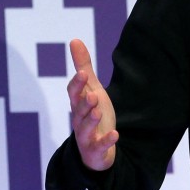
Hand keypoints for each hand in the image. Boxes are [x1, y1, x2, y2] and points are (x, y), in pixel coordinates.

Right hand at [67, 38, 118, 170]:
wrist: (96, 149)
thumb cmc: (92, 113)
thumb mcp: (91, 89)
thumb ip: (83, 67)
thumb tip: (74, 40)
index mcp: (78, 104)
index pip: (74, 93)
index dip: (77, 84)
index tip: (82, 73)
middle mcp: (79, 120)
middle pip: (78, 110)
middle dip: (84, 103)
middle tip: (93, 94)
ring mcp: (86, 136)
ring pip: (85, 128)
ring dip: (91, 120)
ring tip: (98, 111)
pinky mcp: (96, 149)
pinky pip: (100, 146)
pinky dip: (106, 141)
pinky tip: (115, 134)